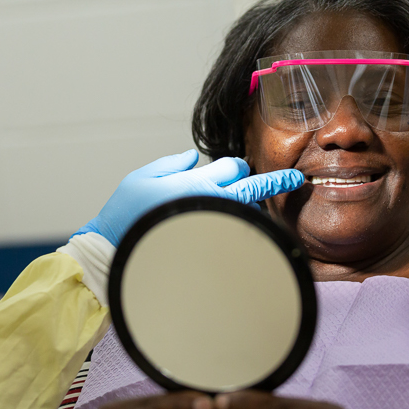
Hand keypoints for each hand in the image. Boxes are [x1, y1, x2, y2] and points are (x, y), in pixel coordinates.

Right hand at [77, 149, 304, 246]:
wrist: (118, 253)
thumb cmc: (126, 215)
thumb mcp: (141, 177)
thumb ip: (170, 163)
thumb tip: (193, 155)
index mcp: (195, 183)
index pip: (234, 167)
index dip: (238, 166)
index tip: (250, 169)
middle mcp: (212, 204)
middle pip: (252, 186)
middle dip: (271, 182)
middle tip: (290, 180)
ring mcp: (216, 227)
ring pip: (247, 210)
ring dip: (253, 206)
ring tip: (259, 208)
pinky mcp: (213, 248)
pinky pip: (237, 233)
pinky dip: (243, 226)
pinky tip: (243, 229)